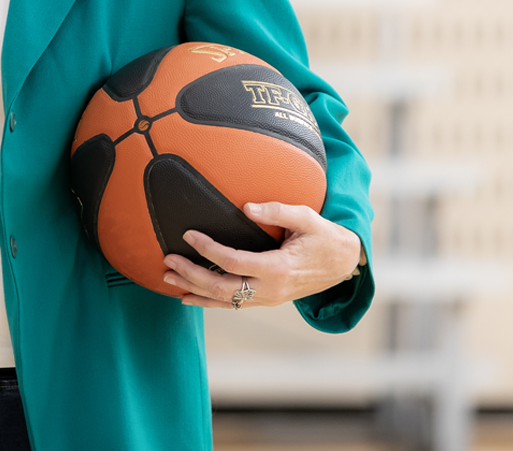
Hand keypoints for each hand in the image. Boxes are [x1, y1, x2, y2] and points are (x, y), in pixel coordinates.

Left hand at [161, 202, 362, 309]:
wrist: (344, 264)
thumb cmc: (324, 237)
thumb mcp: (306, 218)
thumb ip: (276, 211)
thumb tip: (246, 207)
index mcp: (278, 268)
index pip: (233, 262)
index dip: (208, 249)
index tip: (189, 235)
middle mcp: (271, 289)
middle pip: (222, 287)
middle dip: (192, 275)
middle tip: (168, 260)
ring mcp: (268, 298)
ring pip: (225, 301)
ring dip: (194, 291)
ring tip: (169, 278)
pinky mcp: (266, 300)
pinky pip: (234, 305)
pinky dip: (209, 302)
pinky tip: (190, 297)